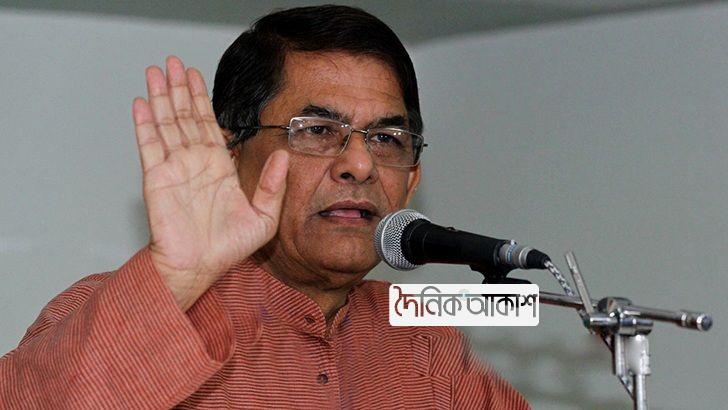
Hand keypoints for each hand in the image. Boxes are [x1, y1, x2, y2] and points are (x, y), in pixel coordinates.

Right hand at [132, 56, 287, 310]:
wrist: (199, 266)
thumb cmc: (227, 247)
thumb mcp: (264, 217)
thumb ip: (274, 185)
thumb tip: (285, 155)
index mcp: (217, 166)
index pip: (208, 124)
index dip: (201, 99)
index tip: (196, 76)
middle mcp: (194, 162)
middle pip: (185, 116)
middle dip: (179, 88)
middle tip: (172, 62)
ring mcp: (174, 167)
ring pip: (166, 124)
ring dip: (161, 97)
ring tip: (156, 71)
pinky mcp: (157, 178)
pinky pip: (149, 146)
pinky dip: (144, 124)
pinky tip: (142, 103)